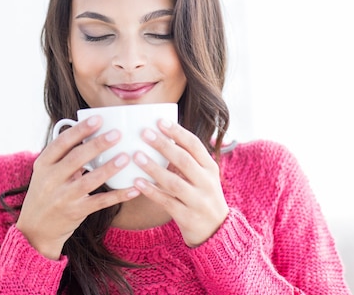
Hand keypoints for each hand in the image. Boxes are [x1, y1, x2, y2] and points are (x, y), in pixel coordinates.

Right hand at [16, 115, 140, 259]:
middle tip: (117, 134)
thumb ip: (64, 156)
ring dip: (109, 168)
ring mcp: (62, 197)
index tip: (98, 119)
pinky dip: (117, 195)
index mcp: (43, 164)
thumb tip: (90, 134)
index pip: (61, 143)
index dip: (80, 130)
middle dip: (97, 145)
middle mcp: (50, 180)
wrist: (35, 229)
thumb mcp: (46, 173)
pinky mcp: (75, 212)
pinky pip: (100, 202)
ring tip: (126, 157)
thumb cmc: (46, 193)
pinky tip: (132, 189)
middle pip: (76, 158)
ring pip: (89, 180)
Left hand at [132, 119, 228, 246]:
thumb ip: (186, 160)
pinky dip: (151, 191)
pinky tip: (136, 182)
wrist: (217, 232)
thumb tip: (159, 136)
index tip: (160, 121)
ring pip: (174, 183)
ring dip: (154, 168)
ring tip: (136, 156)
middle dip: (164, 145)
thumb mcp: (202, 177)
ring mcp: (198, 201)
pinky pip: (167, 202)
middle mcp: (207, 183)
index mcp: (210, 168)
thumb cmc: (202, 196)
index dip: (177, 132)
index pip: (195, 145)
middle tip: (144, 133)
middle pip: (184, 160)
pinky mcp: (187, 217)